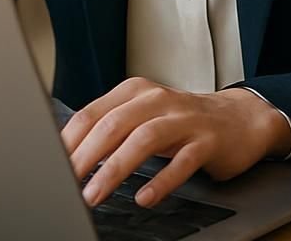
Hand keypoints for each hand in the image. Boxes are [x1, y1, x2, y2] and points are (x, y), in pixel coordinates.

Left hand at [61, 77, 290, 209]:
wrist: (241, 120)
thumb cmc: (183, 123)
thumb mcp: (144, 117)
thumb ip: (111, 130)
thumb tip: (67, 158)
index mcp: (137, 92)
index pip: (92, 114)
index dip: (68, 142)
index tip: (50, 166)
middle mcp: (160, 100)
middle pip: (114, 124)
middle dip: (85, 157)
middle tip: (66, 184)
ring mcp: (186, 119)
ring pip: (145, 138)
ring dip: (115, 168)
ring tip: (95, 195)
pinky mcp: (208, 140)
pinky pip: (183, 160)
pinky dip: (162, 180)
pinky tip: (145, 197)